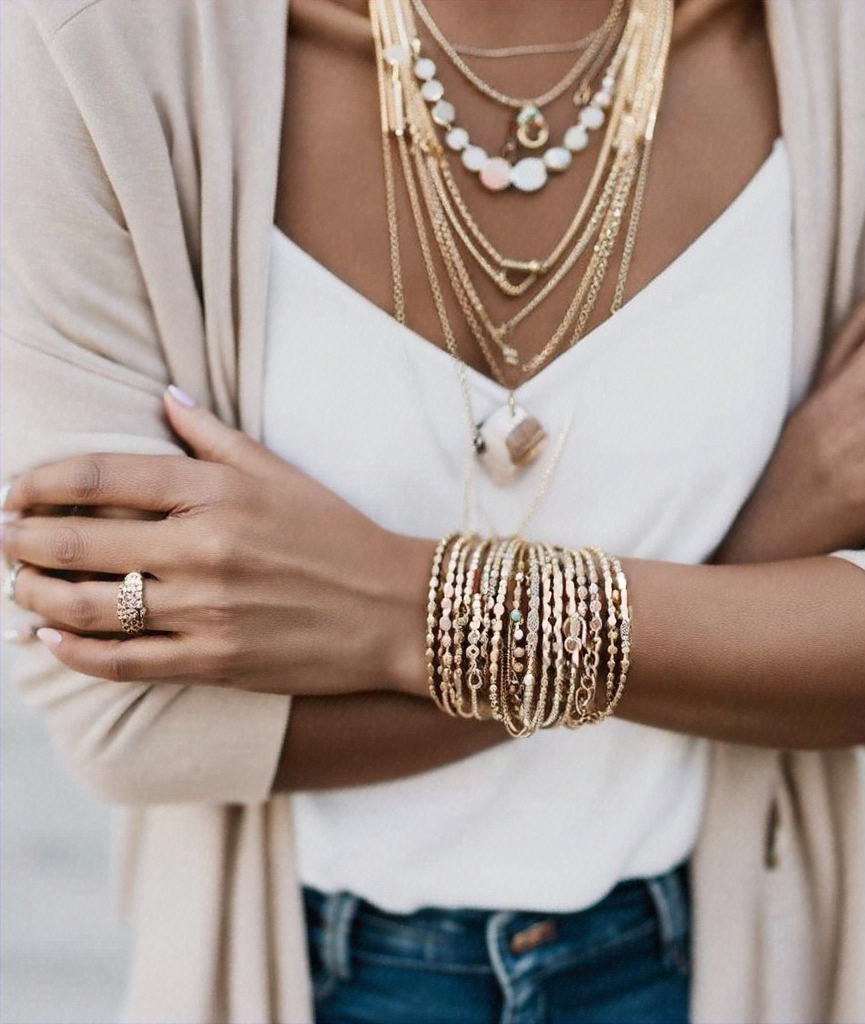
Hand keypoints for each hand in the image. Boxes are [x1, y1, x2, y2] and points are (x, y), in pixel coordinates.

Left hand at [1, 389, 430, 693]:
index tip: (11, 489)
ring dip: (34, 595)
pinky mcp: (214, 662)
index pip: (102, 476)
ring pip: (87, 606)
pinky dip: (72, 651)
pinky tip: (48, 638)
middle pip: (77, 542)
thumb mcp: (283, 475)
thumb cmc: (340, 536)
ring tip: (15, 586)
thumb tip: (164, 399)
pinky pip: (122, 662)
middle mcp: (204, 549)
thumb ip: (216, 438)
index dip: (40, 480)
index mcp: (219, 493)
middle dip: (18, 539)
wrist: (394, 610)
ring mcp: (207, 611)